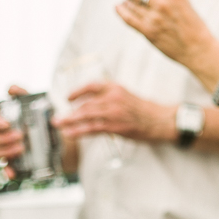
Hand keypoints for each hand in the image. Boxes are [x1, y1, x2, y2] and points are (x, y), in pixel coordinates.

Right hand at [0, 85, 27, 177]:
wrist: (51, 131)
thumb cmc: (34, 114)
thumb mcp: (30, 103)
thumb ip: (21, 94)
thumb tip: (11, 88)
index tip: (7, 123)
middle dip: (5, 138)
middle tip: (20, 135)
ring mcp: (3, 149)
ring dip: (8, 151)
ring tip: (22, 148)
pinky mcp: (12, 160)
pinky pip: (6, 168)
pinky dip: (8, 172)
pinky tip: (13, 174)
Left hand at [52, 81, 174, 142]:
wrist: (161, 120)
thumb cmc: (145, 110)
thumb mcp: (127, 97)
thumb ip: (110, 98)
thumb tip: (91, 105)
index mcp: (116, 88)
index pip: (92, 86)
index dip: (77, 92)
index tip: (68, 98)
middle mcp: (113, 97)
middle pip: (85, 104)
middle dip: (69, 112)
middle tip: (56, 118)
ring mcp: (114, 111)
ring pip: (86, 115)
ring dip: (69, 121)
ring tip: (59, 125)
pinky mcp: (115, 125)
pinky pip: (92, 128)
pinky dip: (79, 130)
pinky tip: (70, 133)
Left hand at [116, 0, 218, 71]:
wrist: (197, 48)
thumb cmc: (192, 24)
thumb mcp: (184, 1)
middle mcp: (162, 4)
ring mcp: (154, 18)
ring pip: (131, 4)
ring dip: (127, 1)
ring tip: (126, 0)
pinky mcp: (148, 31)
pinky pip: (129, 18)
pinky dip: (121, 11)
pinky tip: (118, 7)